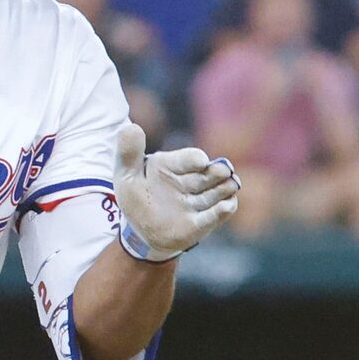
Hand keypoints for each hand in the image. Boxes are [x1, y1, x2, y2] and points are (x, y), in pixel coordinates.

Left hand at [113, 124, 240, 261]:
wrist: (140, 231)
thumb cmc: (135, 198)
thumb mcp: (126, 176)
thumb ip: (129, 153)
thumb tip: (131, 127)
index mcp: (171, 165)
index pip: (187, 158)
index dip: (195, 159)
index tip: (201, 162)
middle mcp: (189, 181)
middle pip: (208, 174)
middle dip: (218, 172)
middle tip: (225, 171)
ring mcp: (198, 201)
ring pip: (218, 192)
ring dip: (226, 188)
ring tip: (232, 185)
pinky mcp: (201, 223)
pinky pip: (214, 216)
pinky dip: (223, 210)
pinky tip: (227, 206)